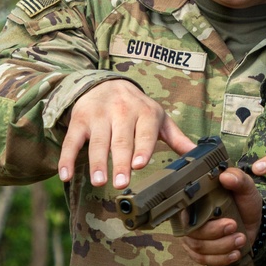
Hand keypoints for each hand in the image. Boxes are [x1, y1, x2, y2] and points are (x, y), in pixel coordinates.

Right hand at [58, 80, 195, 188]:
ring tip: (99, 182)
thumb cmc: (137, 107)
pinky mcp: (79, 120)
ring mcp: (99, 115)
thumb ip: (177, 139)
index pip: (145, 132)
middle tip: (121, 182)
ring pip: (98, 142)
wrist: (105, 83)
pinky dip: (67, 158)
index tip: (140, 165)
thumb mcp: (159, 118)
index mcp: (145, 113)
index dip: (142, 148)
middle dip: (121, 162)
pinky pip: (72, 140)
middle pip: (121, 141)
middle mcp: (122, 112)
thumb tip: (199, 157)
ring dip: (97, 162)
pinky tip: (66, 175)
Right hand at [182, 168, 263, 265]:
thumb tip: (226, 176)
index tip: (223, 218)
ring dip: (222, 246)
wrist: (252, 222)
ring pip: (200, 249)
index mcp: (193, 202)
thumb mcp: (245, 187)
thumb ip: (238, 178)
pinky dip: (221, 259)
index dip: (200, 218)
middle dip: (216, 233)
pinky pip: (205, 260)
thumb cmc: (243, 202)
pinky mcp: (200, 252)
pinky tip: (235, 254)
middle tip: (234, 226)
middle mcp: (188, 220)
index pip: (184, 212)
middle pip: (193, 233)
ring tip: (241, 239)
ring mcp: (193, 238)